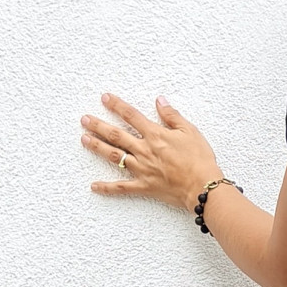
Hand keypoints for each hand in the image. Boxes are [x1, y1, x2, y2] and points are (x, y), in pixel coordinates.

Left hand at [80, 92, 222, 214]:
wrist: (203, 187)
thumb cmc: (200, 160)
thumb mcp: (190, 131)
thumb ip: (172, 115)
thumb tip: (160, 100)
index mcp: (155, 135)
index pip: (131, 116)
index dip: (117, 105)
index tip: (105, 98)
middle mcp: (144, 150)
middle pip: (116, 135)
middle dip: (98, 125)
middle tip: (84, 119)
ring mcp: (142, 169)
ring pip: (114, 156)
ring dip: (97, 147)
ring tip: (84, 139)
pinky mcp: (144, 186)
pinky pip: (122, 188)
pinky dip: (107, 188)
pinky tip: (93, 186)